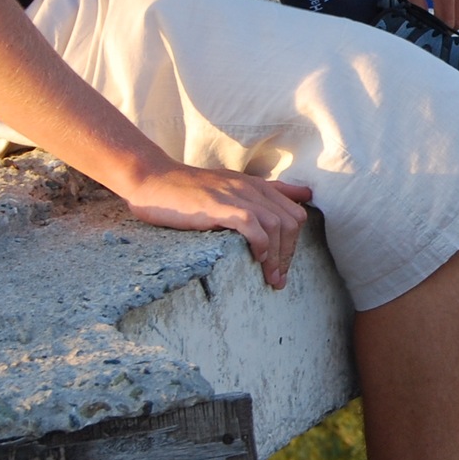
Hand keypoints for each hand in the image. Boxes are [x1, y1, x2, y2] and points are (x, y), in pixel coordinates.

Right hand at [118, 161, 315, 288]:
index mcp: (256, 186)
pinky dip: (260, 244)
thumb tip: (306, 195)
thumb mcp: (233, 186)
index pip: (295, 213)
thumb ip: (269, 191)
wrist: (152, 180)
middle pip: (292, 221)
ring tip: (268, 278)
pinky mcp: (218, 206)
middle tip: (277, 279)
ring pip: (276, 225)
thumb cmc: (188, 190)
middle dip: (289, 254)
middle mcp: (251, 188)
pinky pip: (252, 225)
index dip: (294, 244)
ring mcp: (235, 195)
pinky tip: (254, 259)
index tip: (282, 267)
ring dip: (276, 256)